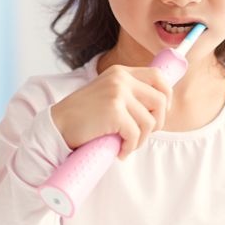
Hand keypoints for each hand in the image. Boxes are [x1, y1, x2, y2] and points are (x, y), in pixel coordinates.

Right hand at [51, 65, 171, 159]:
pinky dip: (129, 148)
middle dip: (157, 122)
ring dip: (141, 139)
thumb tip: (160, 106)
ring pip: (150, 121)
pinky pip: (136, 135)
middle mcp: (120, 78)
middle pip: (160, 100)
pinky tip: (119, 151)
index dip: (166, 96)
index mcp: (120, 72)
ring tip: (126, 144)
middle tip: (141, 134)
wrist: (58, 124)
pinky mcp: (114, 111)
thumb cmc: (83, 115)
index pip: (158, 77)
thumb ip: (128, 93)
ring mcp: (117, 93)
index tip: (158, 114)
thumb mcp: (107, 94)